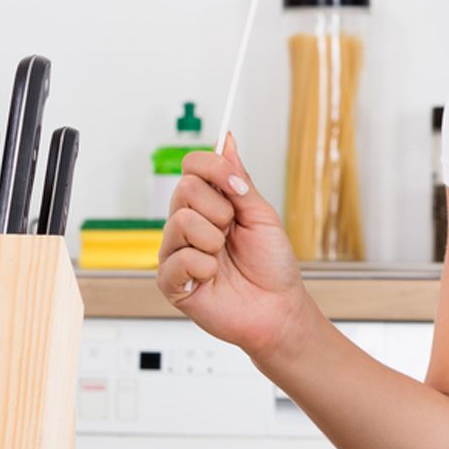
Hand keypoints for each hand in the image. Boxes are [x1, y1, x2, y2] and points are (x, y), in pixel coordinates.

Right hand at [156, 132, 313, 361]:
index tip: (237, 186)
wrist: (278, 308)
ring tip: (224, 257)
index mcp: (210, 205)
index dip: (214, 168)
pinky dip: (205, 267)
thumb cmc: (273, 265)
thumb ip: (239, 180)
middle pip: (184, 189)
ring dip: (214, 240)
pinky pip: (178, 259)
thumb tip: (227, 141)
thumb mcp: (262, 215)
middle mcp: (188, 224)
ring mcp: (177, 251)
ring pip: (180, 221)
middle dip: (220, 210)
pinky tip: (213, 277)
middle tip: (233, 231)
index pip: (192, 167)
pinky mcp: (170, 281)